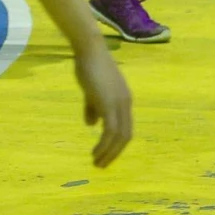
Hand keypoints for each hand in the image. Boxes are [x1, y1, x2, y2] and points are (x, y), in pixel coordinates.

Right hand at [74, 44, 134, 166]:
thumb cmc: (88, 66)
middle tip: (101, 165)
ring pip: (120, 137)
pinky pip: (110, 132)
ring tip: (97, 163)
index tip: (105, 155)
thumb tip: (92, 124)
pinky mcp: (110, 104)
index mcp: (124, 100)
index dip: (117, 144)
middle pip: (126, 136)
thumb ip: (93, 108)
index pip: (126, 128)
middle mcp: (126, 104)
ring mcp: (119, 104)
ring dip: (109, 153)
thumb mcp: (92, 91)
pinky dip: (104, 146)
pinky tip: (95, 153)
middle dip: (115, 153)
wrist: (89, 50)